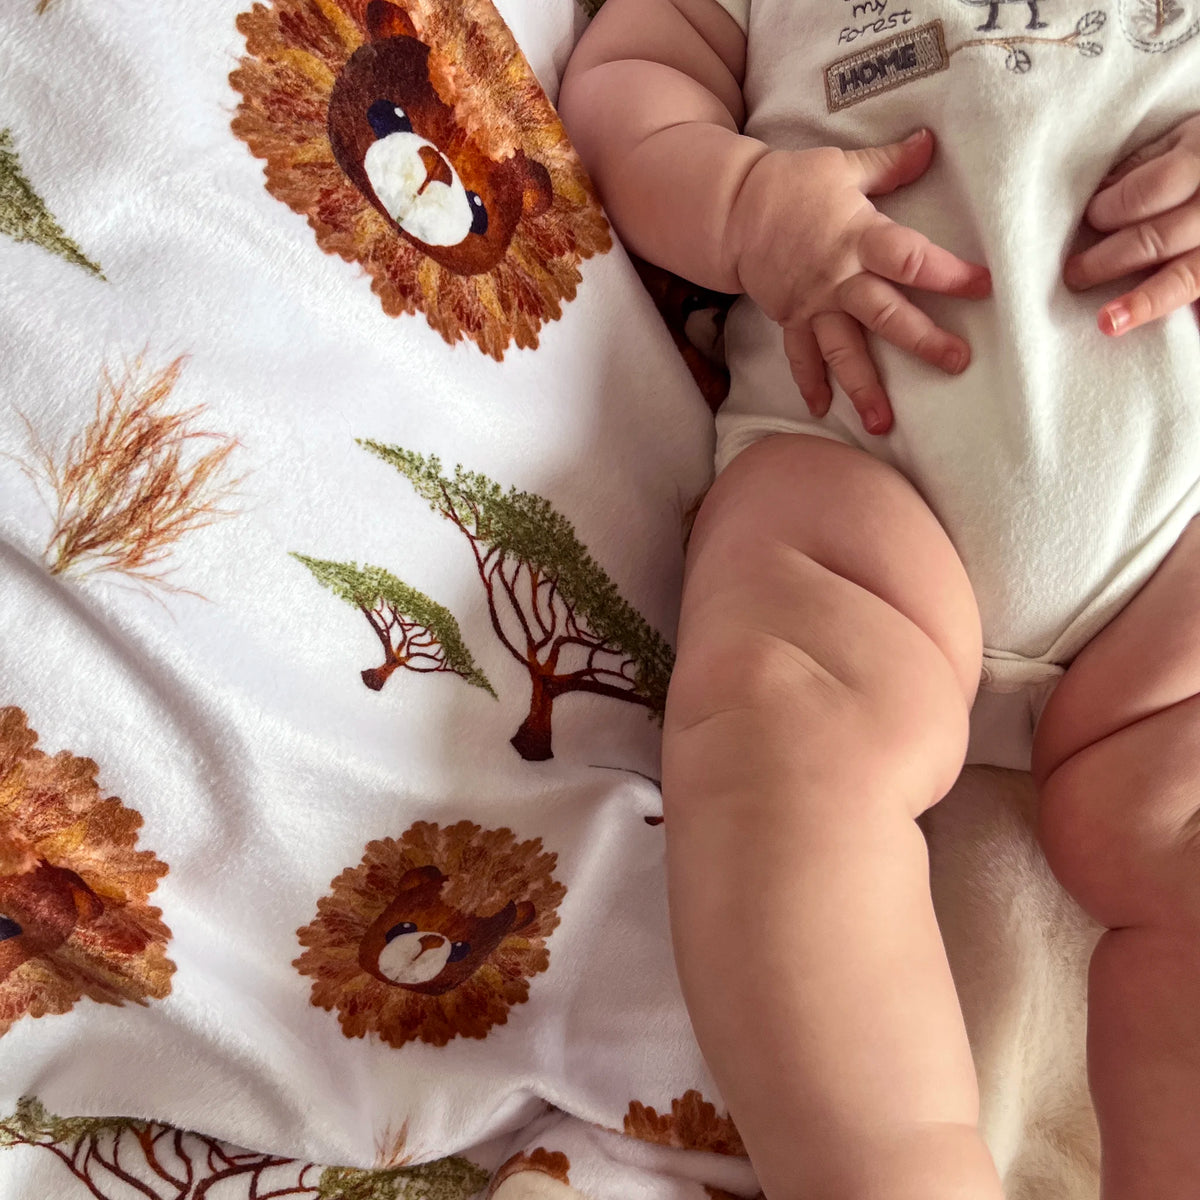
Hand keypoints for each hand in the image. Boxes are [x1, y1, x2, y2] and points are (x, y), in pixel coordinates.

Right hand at [726, 128, 991, 434]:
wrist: (734, 210)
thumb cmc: (792, 183)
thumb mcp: (843, 165)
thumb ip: (891, 163)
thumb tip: (933, 142)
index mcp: (858, 237)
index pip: (911, 260)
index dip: (949, 274)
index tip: (984, 287)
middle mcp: (838, 278)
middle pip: (887, 315)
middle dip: (923, 341)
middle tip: (956, 363)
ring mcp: (813, 304)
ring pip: (844, 350)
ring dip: (863, 388)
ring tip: (882, 424)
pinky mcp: (791, 318)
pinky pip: (801, 356)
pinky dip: (810, 383)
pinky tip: (822, 411)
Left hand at [1064, 113, 1199, 335]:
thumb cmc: (1194, 155)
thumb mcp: (1173, 141)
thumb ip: (1138, 166)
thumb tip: (1094, 198)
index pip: (1155, 188)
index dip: (1113, 207)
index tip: (1090, 217)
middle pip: (1160, 238)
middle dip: (1109, 260)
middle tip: (1073, 274)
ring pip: (1187, 276)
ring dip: (1142, 301)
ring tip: (1106, 321)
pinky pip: (1198, 292)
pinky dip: (1165, 308)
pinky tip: (1137, 324)